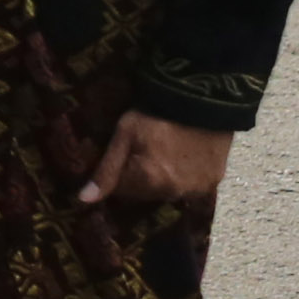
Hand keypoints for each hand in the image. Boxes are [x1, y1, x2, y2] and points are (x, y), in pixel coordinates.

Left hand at [81, 110, 232, 206]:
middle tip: (147, 149)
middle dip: (142, 177)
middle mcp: (173, 192)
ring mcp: (196, 189)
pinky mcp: (214, 180)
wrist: (203, 97)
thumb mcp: (125, 134)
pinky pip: (192, 186)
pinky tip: (187, 155)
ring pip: (169, 190)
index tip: (126, 152)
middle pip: (146, 193)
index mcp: (148, 181)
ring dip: (165, 178)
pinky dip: (187, 175)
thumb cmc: (157, 113)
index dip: (120, 171)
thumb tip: (83, 200)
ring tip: (168, 152)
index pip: (122, 191)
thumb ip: (106, 170)